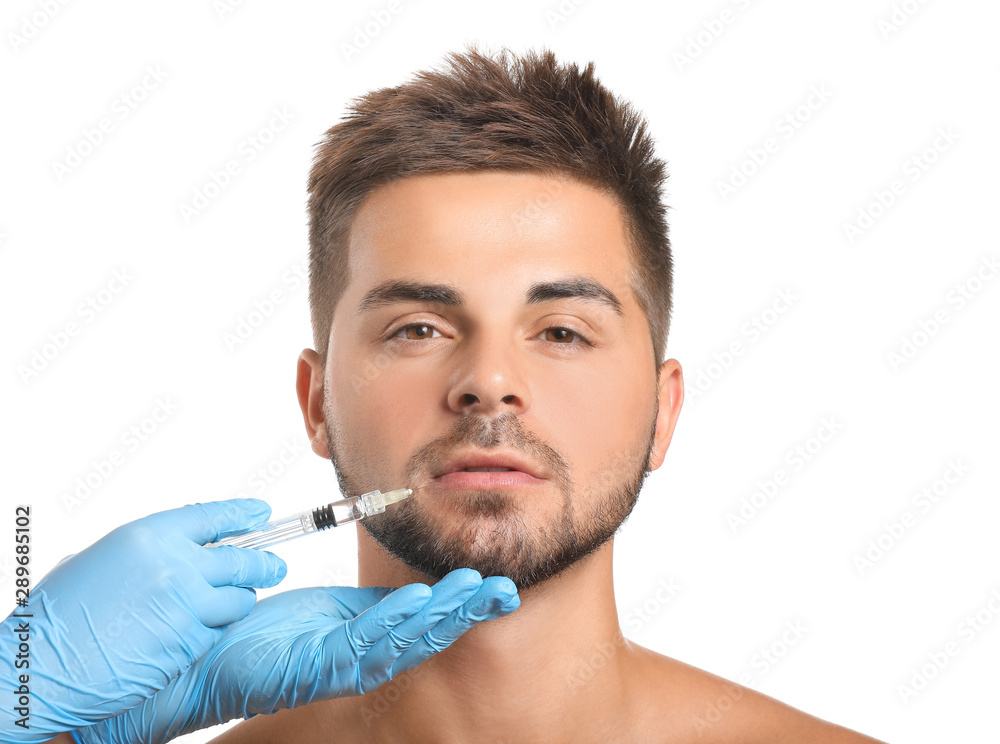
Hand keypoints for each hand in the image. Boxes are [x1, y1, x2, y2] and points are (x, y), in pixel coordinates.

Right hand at [0, 499, 285, 742]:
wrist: (42, 667)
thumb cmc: (58, 615)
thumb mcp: (101, 560)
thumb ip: (148, 553)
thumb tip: (180, 551)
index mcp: (148, 536)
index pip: (212, 517)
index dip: (243, 514)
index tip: (263, 514)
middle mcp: (175, 567)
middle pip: (241, 559)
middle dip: (265, 564)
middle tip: (276, 566)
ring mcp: (185, 607)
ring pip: (239, 600)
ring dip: (240, 601)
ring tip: (234, 603)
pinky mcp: (188, 644)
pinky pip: (216, 632)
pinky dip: (213, 631)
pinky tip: (192, 633)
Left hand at [73, 568, 518, 743]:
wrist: (201, 651)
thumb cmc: (256, 631)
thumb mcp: (325, 608)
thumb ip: (363, 604)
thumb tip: (404, 587)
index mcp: (363, 637)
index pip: (422, 619)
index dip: (459, 603)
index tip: (494, 582)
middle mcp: (360, 656)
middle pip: (425, 634)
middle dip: (465, 613)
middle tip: (503, 589)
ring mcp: (341, 666)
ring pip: (404, 641)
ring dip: (440, 615)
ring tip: (472, 590)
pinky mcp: (317, 669)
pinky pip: (364, 645)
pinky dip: (394, 622)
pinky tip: (417, 602)